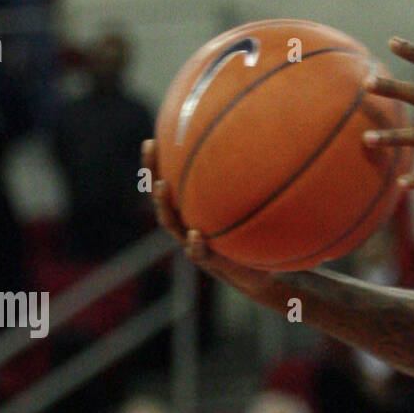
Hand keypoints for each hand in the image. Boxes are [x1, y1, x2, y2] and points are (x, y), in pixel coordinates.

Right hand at [140, 138, 279, 302]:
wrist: (257, 271)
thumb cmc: (250, 233)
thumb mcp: (249, 207)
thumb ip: (248, 183)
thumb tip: (262, 145)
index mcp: (192, 209)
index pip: (168, 182)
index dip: (156, 164)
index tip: (151, 141)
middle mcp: (187, 223)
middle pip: (162, 199)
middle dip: (153, 176)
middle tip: (151, 154)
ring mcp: (194, 242)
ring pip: (172, 224)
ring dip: (165, 206)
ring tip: (162, 187)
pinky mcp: (210, 261)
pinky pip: (199, 252)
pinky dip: (196, 244)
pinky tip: (197, 234)